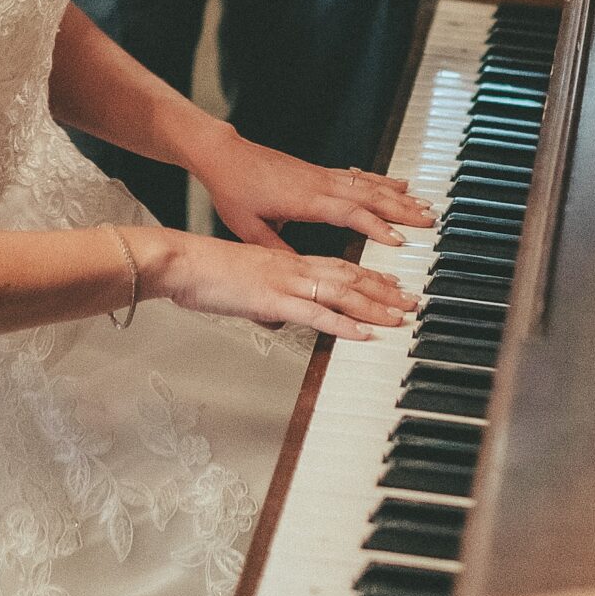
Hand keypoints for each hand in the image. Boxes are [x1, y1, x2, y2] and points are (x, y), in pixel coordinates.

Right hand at [147, 229, 412, 341]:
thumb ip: (267, 300)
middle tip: (412, 302)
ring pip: (342, 293)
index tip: (392, 286)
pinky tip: (363, 334)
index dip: (369, 278)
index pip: (339, 267)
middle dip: (384, 291)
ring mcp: (286, 283)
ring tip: (401, 318)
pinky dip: (343, 324)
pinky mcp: (273, 300)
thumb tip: (278, 318)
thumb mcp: (244, 286)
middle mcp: (293, 268)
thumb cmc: (206, 272)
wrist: (182, 261)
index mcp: (287, 261)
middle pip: (350, 278)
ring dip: (375, 307)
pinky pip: (316, 314)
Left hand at [189, 123, 435, 250]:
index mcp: (305, 199)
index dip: (375, 227)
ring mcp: (321, 175)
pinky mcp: (319, 172)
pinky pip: (358, 176)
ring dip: (396, 195)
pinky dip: (380, 181)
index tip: (398, 240)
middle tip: (428, 220)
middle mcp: (318, 184)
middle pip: (368, 195)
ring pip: (367, 184)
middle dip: (400, 209)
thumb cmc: (234, 190)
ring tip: (422, 204)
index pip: (348, 213)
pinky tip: (395, 184)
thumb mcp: (250, 229)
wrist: (224, 156)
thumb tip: (300, 273)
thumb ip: (278, 251)